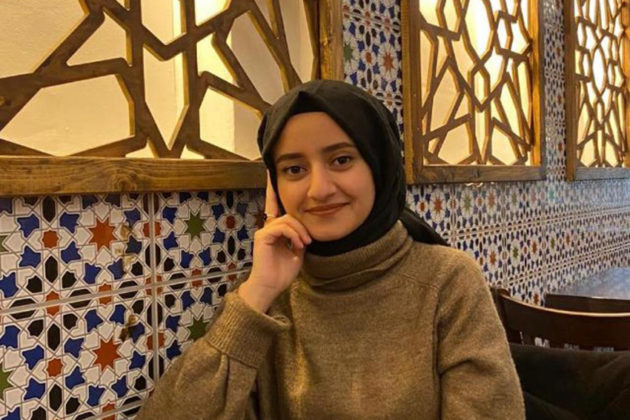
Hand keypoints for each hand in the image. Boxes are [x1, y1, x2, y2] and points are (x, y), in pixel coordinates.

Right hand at [238, 172, 310, 311]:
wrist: (270, 287)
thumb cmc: (282, 273)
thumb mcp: (297, 253)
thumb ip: (299, 238)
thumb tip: (307, 230)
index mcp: (276, 231)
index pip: (275, 206)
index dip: (272, 190)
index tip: (270, 172)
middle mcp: (268, 228)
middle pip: (288, 213)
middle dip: (301, 224)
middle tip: (308, 240)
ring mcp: (264, 232)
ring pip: (287, 219)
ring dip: (300, 231)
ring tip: (304, 244)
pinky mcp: (262, 237)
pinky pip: (281, 227)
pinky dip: (293, 234)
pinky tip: (298, 245)